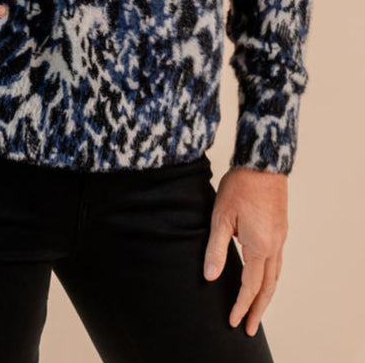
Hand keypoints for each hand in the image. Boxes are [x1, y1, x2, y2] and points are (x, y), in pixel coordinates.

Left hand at [203, 166, 287, 336]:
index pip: (250, 286)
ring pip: (275, 275)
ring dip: (266, 296)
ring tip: (256, 309)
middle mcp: (274, 246)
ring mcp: (281, 238)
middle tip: (248, 328)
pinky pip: (278, 262)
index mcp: (259, 246)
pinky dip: (270, 278)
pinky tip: (263, 277)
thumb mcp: (221, 217)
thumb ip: (216, 248)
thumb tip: (210, 277)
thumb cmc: (240, 186)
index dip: (241, 305)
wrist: (263, 162)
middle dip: (257, 310)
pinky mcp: (281, 229)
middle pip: (268, 287)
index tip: (233, 321)